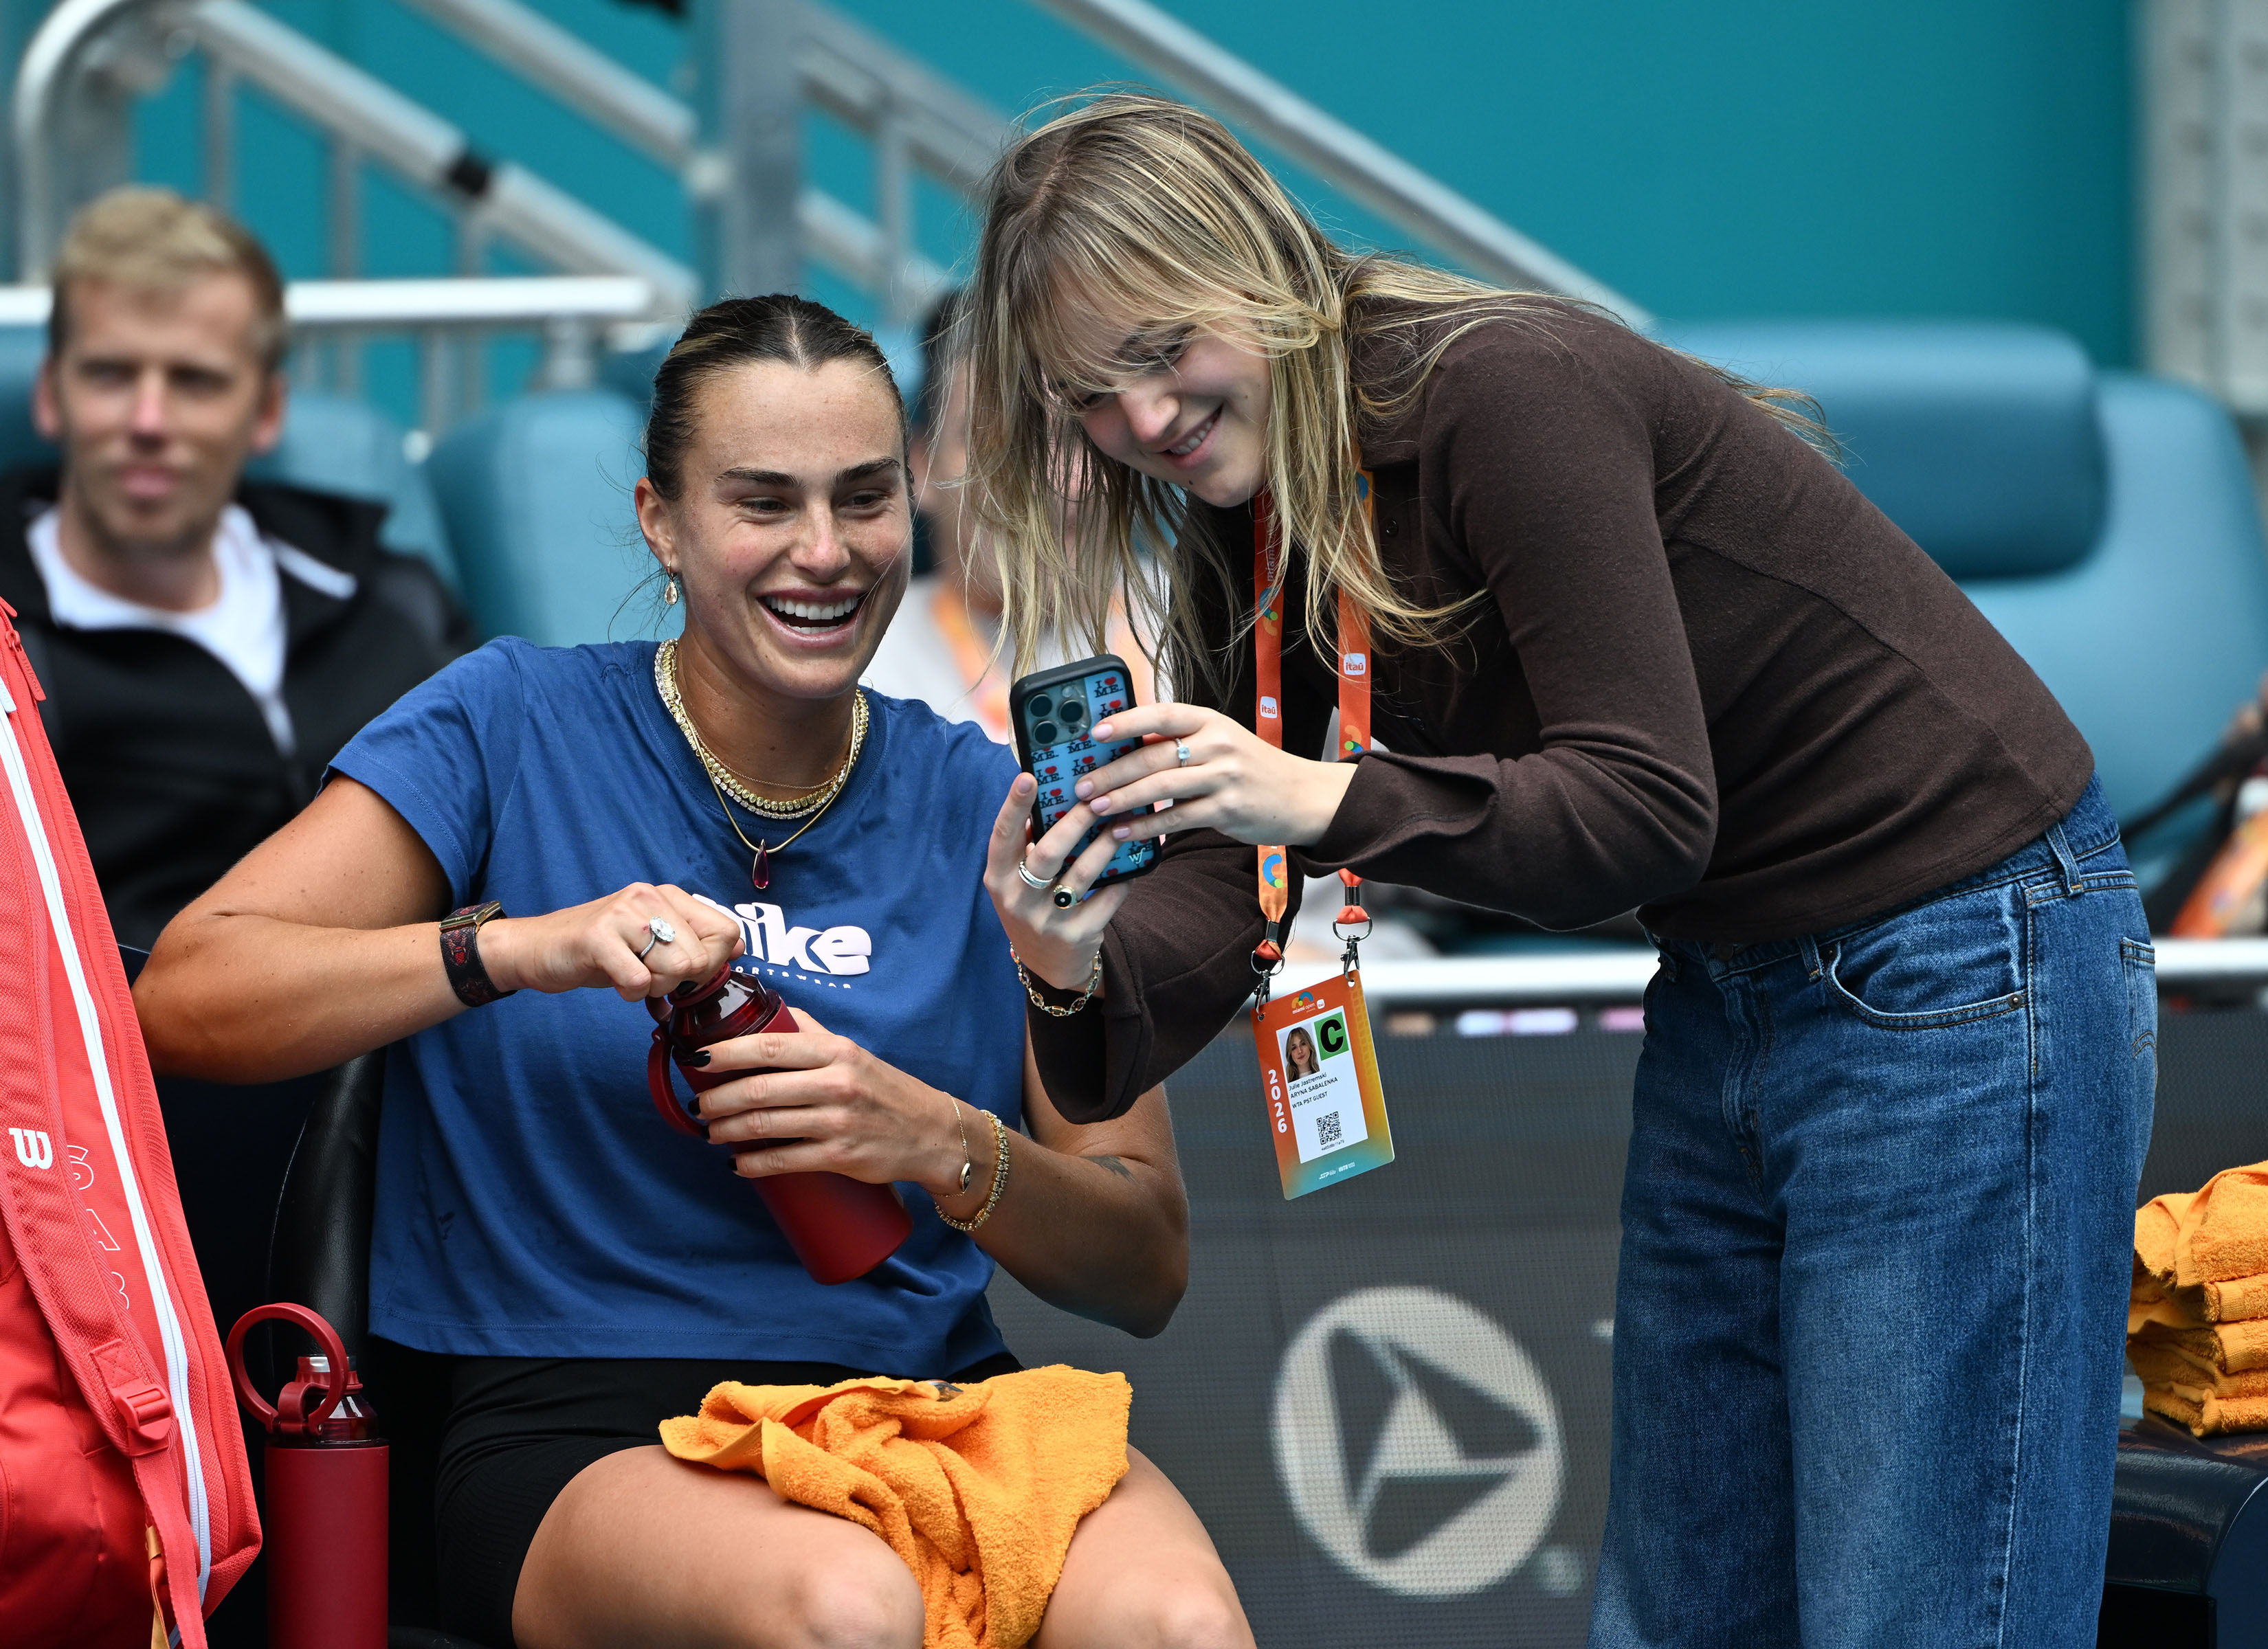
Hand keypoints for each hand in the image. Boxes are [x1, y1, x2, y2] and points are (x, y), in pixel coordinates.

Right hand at [477, 882, 742, 1000]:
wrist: (538, 948)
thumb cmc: (601, 949)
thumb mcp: (652, 941)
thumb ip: (694, 942)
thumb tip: (741, 946)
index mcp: (668, 896)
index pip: (726, 931)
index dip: (714, 963)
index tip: (687, 972)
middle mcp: (649, 897)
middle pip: (703, 957)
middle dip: (679, 980)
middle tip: (648, 975)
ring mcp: (623, 914)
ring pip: (676, 968)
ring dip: (654, 987)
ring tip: (630, 974)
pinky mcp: (598, 938)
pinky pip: (639, 982)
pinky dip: (630, 993)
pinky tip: (615, 981)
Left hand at [697, 1009, 977, 1200]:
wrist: (930, 1133)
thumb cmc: (886, 1090)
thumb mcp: (853, 1052)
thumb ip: (812, 1034)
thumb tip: (772, 1015)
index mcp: (836, 1052)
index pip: (770, 1047)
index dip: (727, 1053)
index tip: (698, 1059)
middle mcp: (837, 1084)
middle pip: (760, 1089)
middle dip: (719, 1098)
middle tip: (700, 1105)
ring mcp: (838, 1122)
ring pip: (766, 1126)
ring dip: (728, 1130)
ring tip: (711, 1131)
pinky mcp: (840, 1156)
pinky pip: (784, 1160)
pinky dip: (752, 1164)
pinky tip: (737, 1163)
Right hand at [982, 773, 1131, 991]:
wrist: (1049, 963)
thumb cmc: (1034, 904)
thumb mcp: (1018, 879)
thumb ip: (1027, 843)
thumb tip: (1052, 795)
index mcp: (998, 878)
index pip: (1002, 836)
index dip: (1014, 805)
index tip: (1028, 776)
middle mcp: (1017, 900)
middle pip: (1048, 852)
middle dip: (1075, 821)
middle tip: (1097, 798)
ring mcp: (1046, 921)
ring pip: (1082, 874)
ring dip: (1105, 845)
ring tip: (1122, 824)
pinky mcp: (1076, 936)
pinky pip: (1105, 899)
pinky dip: (1121, 879)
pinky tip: (1132, 863)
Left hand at [1074, 703, 1356, 847]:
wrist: (1300, 796)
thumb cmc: (1251, 768)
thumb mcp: (1219, 742)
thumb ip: (1179, 743)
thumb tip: (1125, 749)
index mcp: (1209, 720)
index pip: (1160, 714)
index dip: (1124, 722)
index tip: (1094, 734)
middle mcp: (1217, 743)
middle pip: (1153, 756)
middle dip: (1111, 772)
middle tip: (1081, 784)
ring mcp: (1224, 776)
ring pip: (1160, 787)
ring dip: (1121, 799)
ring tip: (1093, 808)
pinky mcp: (1227, 808)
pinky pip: (1176, 817)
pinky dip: (1146, 825)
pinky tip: (1123, 831)